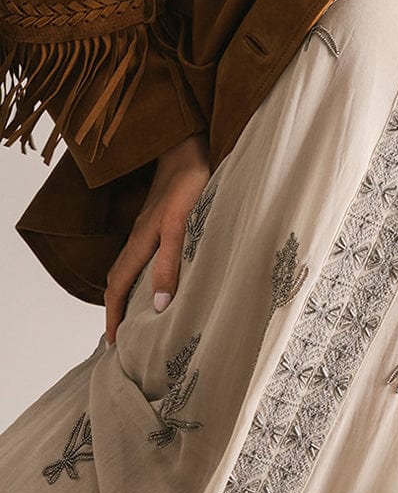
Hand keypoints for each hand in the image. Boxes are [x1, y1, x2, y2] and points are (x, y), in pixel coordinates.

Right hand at [104, 131, 210, 344]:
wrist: (189, 148)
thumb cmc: (189, 184)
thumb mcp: (182, 227)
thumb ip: (170, 263)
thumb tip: (158, 306)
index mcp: (140, 244)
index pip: (117, 288)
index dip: (113, 316)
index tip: (112, 343)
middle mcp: (139, 238)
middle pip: (119, 279)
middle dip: (116, 308)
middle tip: (123, 335)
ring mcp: (149, 228)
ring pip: (131, 267)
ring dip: (129, 291)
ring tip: (139, 313)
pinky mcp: (161, 220)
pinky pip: (144, 255)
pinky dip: (144, 273)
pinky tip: (160, 275)